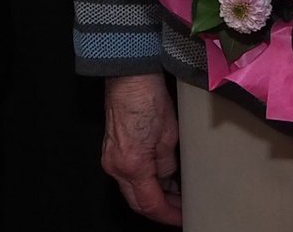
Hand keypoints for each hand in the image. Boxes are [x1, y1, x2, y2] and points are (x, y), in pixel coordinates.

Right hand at [103, 73, 182, 224]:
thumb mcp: (169, 134)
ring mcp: (110, 158)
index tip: (182, 218)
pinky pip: (127, 175)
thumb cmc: (147, 96)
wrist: (128, 75)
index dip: (169, 215)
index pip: (151, 204)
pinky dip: (143, 181)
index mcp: (133, 165)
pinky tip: (159, 176)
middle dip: (160, 208)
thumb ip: (168, 163)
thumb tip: (168, 176)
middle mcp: (116, 166)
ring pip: (132, 190)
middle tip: (180, 209)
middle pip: (138, 202)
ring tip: (174, 193)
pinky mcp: (110, 149)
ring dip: (152, 194)